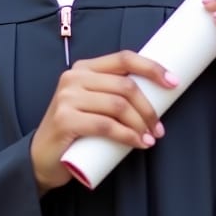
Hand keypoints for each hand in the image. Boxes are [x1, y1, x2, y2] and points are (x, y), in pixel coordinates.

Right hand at [29, 50, 177, 193]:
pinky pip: (106, 125)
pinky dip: (127, 136)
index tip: (173, 82)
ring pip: (118, 106)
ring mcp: (67, 98)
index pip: (124, 58)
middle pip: (124, 86)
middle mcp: (73, 77)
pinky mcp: (65, 120)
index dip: (152, 68)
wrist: (42, 157)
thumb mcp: (92, 105)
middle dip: (148, 108)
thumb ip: (114, 95)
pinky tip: (138, 143)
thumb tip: (157, 97)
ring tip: (150, 138)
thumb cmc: (75, 131)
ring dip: (141, 124)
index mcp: (83, 68)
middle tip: (159, 128)